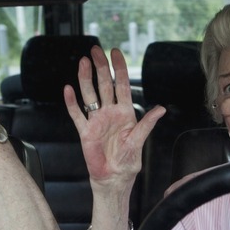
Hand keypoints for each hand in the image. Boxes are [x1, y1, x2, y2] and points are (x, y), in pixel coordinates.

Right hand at [64, 46, 164, 188]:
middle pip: (103, 85)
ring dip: (85, 79)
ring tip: (82, 63)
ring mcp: (96, 120)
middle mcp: (109, 113)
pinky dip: (72, 102)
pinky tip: (68, 90)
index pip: (121, 85)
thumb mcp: (138, 141)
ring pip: (89, 95)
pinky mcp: (85, 131)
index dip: (118, 68)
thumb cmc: (127, 162)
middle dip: (100, 67)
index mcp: (124, 112)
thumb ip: (147, 124)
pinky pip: (77, 114)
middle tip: (95, 51)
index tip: (115, 52)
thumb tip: (161, 109)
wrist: (113, 178)